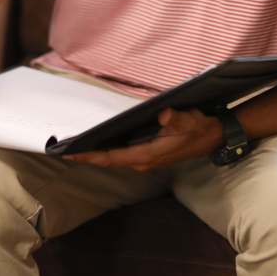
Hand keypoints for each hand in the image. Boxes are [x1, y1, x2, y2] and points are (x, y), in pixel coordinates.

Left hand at [63, 107, 222, 170]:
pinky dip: (107, 152)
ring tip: (75, 148)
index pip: (111, 157)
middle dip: (87, 157)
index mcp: (147, 155)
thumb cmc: (199, 128)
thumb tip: (163, 114)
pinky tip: (98, 145)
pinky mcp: (148, 156)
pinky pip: (121, 156)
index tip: (70, 154)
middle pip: (108, 161)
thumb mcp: (189, 120)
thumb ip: (175, 118)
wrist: (213, 137)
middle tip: (63, 151)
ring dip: (96, 155)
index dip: (90, 156)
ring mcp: (145, 160)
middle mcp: (143, 161)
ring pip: (114, 160)